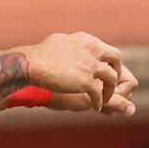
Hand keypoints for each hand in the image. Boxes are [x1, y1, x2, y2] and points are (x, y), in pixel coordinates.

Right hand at [18, 33, 135, 115]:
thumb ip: (70, 44)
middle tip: (112, 83)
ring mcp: (91, 65)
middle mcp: (92, 50)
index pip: (108, 50)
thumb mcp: (59, 41)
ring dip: (110, 90)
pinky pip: (99, 94)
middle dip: (117, 72)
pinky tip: (95, 107)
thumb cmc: (39, 54)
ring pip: (112, 78)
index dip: (109, 62)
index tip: (106, 71)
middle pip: (116, 59)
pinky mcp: (86, 81)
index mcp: (86, 40)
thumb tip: (68, 42)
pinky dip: (99, 102)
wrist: (31, 64)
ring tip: (105, 98)